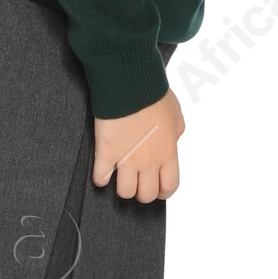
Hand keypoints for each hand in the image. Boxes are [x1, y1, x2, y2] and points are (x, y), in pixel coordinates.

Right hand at [92, 87, 184, 202]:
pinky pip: (101, 178)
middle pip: (146, 195)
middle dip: (142, 192)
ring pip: (125, 192)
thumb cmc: (153, 93)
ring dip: (122, 187)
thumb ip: (176, 132)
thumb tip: (172, 141)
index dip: (163, 191)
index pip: (169, 186)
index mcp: (168, 152)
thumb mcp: (176, 114)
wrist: (130, 83)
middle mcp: (149, 161)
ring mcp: (127, 159)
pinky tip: (102, 170)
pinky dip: (101, 178)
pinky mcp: (106, 153)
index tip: (157, 188)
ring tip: (120, 176)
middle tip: (137, 182)